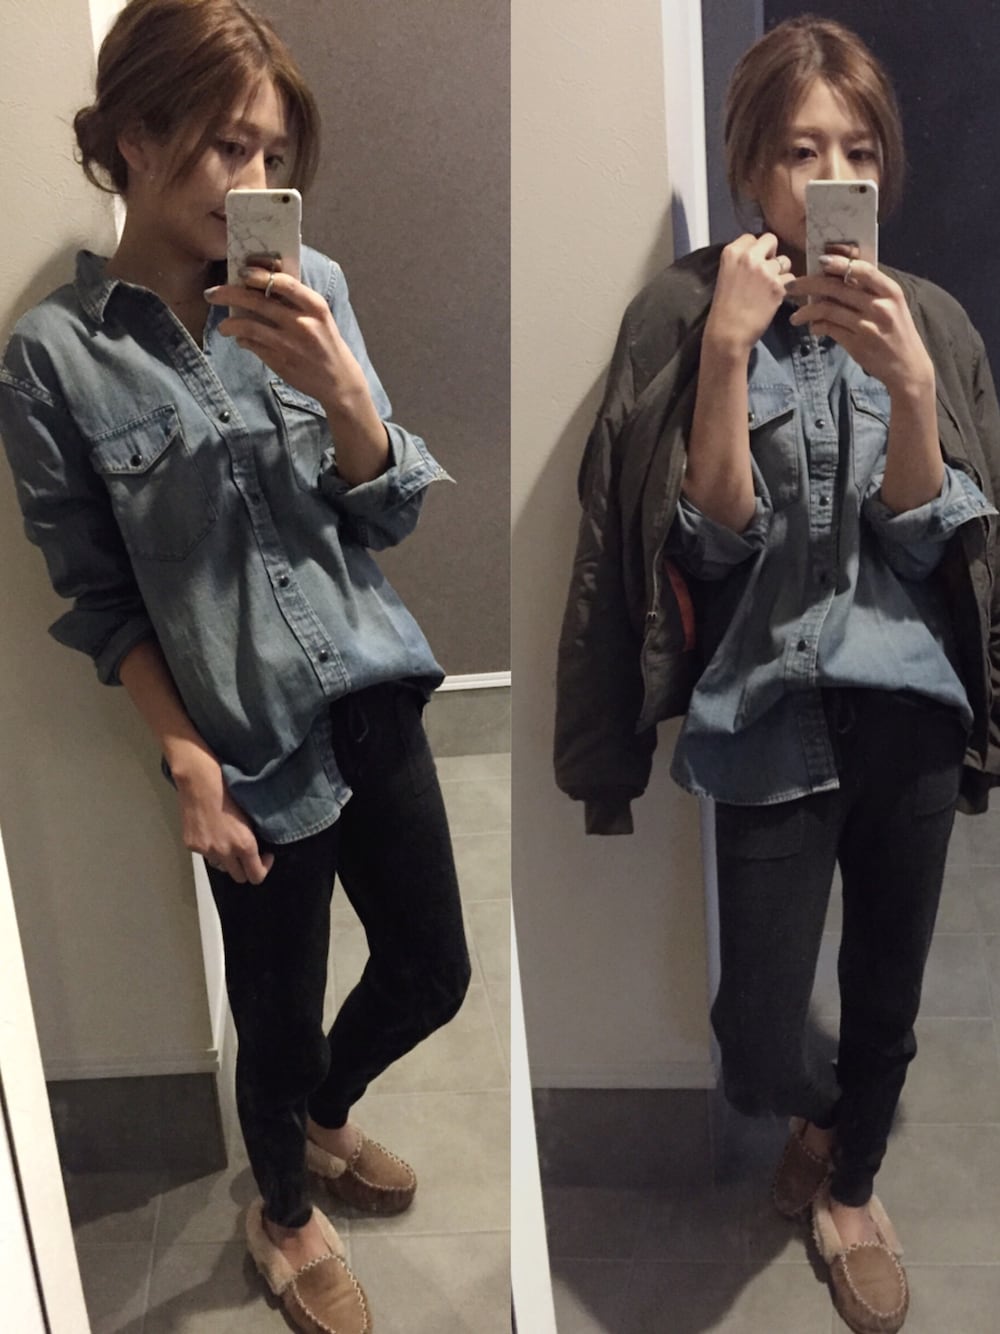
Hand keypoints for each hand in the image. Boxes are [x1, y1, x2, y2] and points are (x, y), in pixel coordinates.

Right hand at [173, 749, 273, 884]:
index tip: (265, 855)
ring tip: (227, 840)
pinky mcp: (191, 845)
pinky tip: (211, 830)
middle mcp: (225, 852)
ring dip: (226, 859)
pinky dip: (210, 848)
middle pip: (239, 877)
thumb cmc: (230, 790)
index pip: (257, 876)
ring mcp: (206, 850)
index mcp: (244, 845)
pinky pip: (205, 854)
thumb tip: (257, 850)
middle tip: (247, 852)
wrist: (200, 781)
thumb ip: (252, 837)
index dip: (264, 868)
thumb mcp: (249, 815)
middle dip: (245, 867)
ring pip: (221, 866)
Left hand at [205, 265, 371, 414]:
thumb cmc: (325, 342)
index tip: (242, 272)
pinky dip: (242, 340)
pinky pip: (252, 345)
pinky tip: (240, 339)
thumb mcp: (319, 316)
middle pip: (258, 302)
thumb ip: (295, 300)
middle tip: (211, 293)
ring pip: (249, 326)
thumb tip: (260, 282)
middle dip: (229, 294)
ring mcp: (289, 344)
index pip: (284, 282)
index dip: (259, 275)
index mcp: (315, 306)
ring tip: (223, 326)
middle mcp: (302, 323)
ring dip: (230, 324)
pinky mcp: (280, 361)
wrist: (338, 380)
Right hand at [705, 232, 796, 356]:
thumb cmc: (724, 308)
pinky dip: (785, 288)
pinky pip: (790, 278)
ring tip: (768, 288)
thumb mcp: (726, 275)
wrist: (728, 333)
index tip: (752, 264)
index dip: (755, 250)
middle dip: (771, 253)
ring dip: (780, 272)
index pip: (751, 237)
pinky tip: (773, 298)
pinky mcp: (778, 285)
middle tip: (765, 271)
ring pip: (784, 261)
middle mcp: (749, 256)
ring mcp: (765, 270)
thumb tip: (760, 255)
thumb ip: (741, 261)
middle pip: (770, 240)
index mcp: (731, 252)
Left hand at [788, 255, 933, 396]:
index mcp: (890, 291)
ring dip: (806, 310)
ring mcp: (868, 326)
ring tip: (795, 316)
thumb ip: (869, 291)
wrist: (908, 367)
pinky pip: (830, 329)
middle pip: (837, 287)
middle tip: (791, 286)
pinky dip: (817, 326)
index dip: (839, 263)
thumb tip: (836, 277)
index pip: (862, 269)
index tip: (819, 260)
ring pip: (829, 309)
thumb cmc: (896, 332)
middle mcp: (880, 306)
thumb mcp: (891, 306)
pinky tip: (812, 327)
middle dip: (809, 283)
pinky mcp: (857, 344)